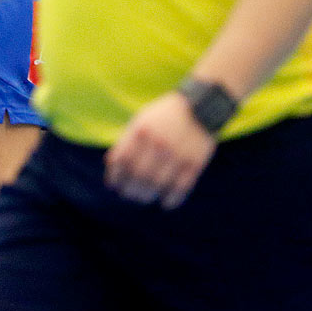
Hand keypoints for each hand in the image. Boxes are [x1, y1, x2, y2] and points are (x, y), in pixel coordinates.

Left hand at [104, 92, 216, 208]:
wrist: (200, 108)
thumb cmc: (164, 116)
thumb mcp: (140, 120)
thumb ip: (126, 141)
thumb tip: (111, 164)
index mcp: (142, 131)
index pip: (123, 160)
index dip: (116, 176)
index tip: (114, 185)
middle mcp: (158, 143)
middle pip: (139, 175)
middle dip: (130, 189)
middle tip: (127, 195)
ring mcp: (178, 154)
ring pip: (158, 184)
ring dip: (147, 195)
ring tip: (143, 198)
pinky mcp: (195, 162)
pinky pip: (181, 187)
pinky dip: (172, 199)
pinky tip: (165, 202)